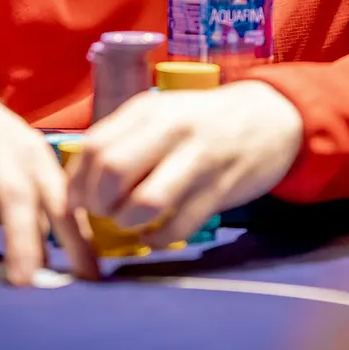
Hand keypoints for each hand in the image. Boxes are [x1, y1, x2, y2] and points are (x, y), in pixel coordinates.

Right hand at [0, 65, 95, 284]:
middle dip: (24, 241)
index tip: (89, 277)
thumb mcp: (21, 159)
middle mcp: (4, 152)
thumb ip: (38, 202)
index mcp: (35, 156)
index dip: (77, 239)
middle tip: (24, 283)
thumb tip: (58, 260)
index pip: (62, 199)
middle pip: (18, 197)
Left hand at [67, 81, 302, 244]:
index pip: (95, 147)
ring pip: (145, 203)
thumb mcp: (161, 113)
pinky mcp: (220, 189)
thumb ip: (123, 138)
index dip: (78, 182)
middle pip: (113, 172)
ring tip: (131, 223)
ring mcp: (198, 159)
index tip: (79, 201)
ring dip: (127, 222)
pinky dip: (158, 240)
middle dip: (98, 203)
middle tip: (103, 213)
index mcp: (149, 109)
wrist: (270, 116)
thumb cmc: (202, 120)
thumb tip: (80, 181)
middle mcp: (171, 130)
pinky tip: (154, 236)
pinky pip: (179, 227)